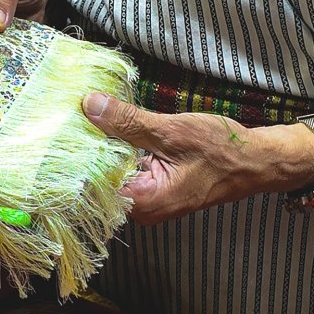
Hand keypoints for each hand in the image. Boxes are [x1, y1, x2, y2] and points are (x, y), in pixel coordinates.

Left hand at [82, 92, 313, 224]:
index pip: (92, 186)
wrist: (256, 162)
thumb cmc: (222, 152)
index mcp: (144, 203)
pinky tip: (102, 125)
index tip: (56, 129)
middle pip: (96, 180)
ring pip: (109, 173)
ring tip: (75, 116)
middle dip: (82, 149)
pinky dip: (114, 149)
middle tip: (61, 115)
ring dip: (98, 147)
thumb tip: (90, 105)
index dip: (73, 158)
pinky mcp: (151, 187)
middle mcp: (140, 208)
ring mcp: (146, 199)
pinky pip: (123, 169)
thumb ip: (129, 122)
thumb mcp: (173, 131)